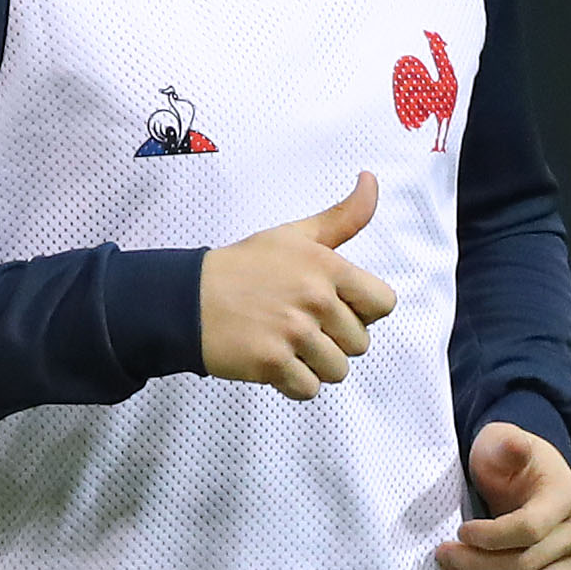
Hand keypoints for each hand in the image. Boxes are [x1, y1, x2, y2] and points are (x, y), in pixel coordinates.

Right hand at [200, 175, 394, 399]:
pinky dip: (293, 383)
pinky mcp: (273, 363)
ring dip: (314, 365)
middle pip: (359, 343)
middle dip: (333, 340)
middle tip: (299, 324)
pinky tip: (274, 361)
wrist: (187, 299)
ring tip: (287, 343)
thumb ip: (342, 217)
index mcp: (327, 267)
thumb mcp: (295, 235)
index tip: (337, 307)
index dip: (363, 310)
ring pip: (337, 371)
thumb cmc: (242, 269)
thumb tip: (370, 180)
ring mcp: (294, 333)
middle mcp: (314, 299)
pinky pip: (308, 390)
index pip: (383, 303)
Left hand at [442, 424, 570, 569]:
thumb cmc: (509, 463)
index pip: (530, 529)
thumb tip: (513, 446)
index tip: (459, 531)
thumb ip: (505, 445)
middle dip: (477, 567)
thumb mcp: (501, 443)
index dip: (489, 537)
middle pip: (527, 567)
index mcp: (568, 496)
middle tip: (443, 559)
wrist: (528, 482)